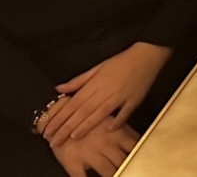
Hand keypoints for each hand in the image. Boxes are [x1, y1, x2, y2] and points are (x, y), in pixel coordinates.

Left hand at [44, 42, 172, 145]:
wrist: (147, 55)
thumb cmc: (122, 61)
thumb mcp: (97, 67)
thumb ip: (78, 80)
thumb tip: (59, 88)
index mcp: (95, 83)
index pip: (73, 103)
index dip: (60, 117)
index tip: (49, 129)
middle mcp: (106, 91)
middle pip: (83, 112)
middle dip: (67, 127)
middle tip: (54, 141)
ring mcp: (120, 96)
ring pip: (100, 114)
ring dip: (86, 126)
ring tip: (73, 138)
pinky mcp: (134, 100)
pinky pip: (124, 113)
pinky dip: (117, 121)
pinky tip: (109, 130)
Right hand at [49, 120, 139, 176]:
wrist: (59, 115)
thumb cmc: (87, 117)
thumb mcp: (109, 118)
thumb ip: (124, 129)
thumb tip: (137, 139)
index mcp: (117, 134)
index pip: (135, 147)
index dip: (141, 154)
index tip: (144, 158)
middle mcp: (106, 145)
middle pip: (124, 162)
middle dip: (129, 167)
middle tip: (133, 169)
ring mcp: (90, 154)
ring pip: (108, 172)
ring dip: (114, 175)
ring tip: (119, 175)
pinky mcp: (73, 162)